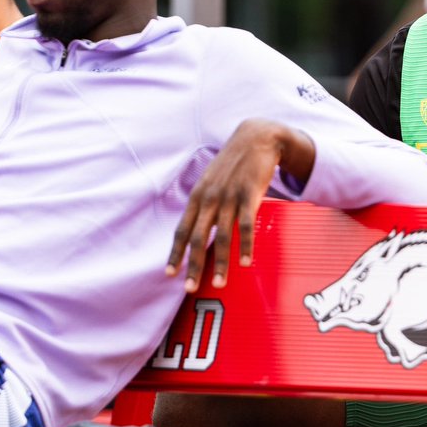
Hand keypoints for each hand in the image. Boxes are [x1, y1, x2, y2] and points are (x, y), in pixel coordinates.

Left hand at [166, 119, 314, 290]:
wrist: (257, 138)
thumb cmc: (235, 163)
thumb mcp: (213, 180)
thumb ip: (206, 202)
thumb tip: (200, 226)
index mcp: (198, 197)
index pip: (181, 230)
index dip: (175, 253)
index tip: (169, 274)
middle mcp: (209, 198)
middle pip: (197, 238)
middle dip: (192, 265)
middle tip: (188, 289)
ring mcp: (229, 197)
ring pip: (221, 236)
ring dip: (219, 262)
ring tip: (219, 283)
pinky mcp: (249, 195)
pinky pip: (245, 225)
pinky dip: (245, 245)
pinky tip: (245, 262)